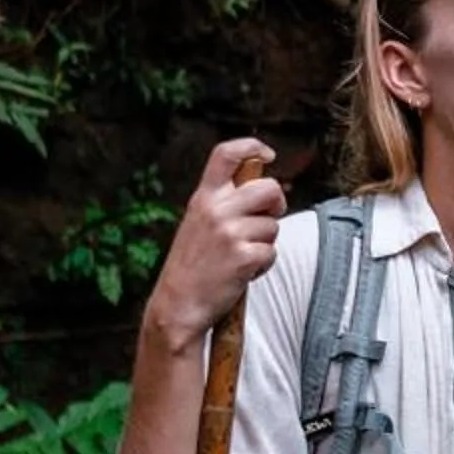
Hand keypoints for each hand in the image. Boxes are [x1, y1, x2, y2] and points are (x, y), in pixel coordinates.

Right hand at [145, 137, 284, 342]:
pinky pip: (271, 252)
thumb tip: (262, 190)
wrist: (177, 306)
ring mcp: (230, 232)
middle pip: (269, 188)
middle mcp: (216, 209)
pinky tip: (242, 274)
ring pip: (272, 225)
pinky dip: (263, 265)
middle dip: (276, 204)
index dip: (251, 147)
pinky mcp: (243, 256)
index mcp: (203, 198)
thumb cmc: (191, 266)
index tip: (267, 155)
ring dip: (265, 242)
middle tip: (269, 218)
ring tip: (240, 256)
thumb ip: (222, 204)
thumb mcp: (197, 223)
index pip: (226, 154)